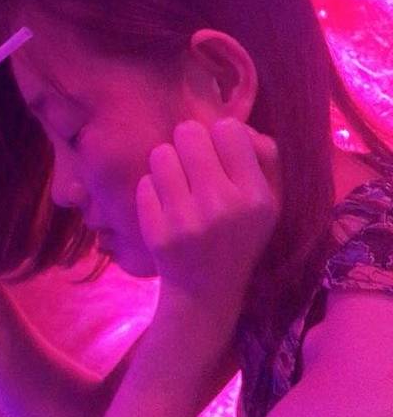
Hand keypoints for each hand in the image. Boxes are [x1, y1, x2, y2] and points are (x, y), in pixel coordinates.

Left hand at [135, 118, 279, 314]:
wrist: (206, 291)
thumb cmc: (240, 236)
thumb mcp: (270, 201)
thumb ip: (264, 156)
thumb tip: (237, 125)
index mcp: (255, 197)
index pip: (228, 129)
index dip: (221, 136)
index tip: (221, 153)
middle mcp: (222, 206)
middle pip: (189, 132)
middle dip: (189, 143)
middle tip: (194, 165)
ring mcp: (185, 220)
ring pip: (161, 153)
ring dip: (168, 164)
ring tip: (179, 184)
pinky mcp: (156, 231)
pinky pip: (145, 182)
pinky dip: (153, 190)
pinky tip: (167, 208)